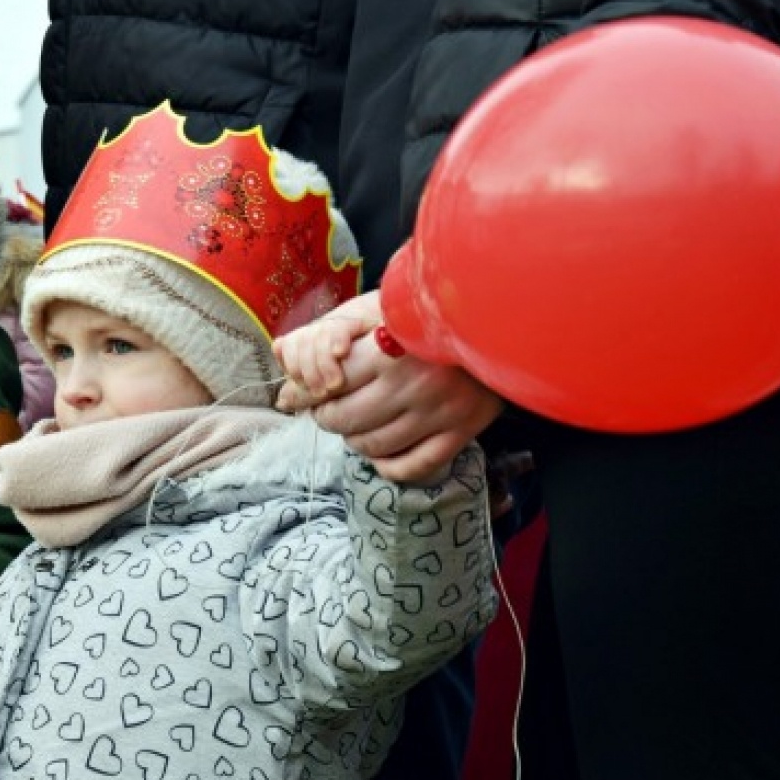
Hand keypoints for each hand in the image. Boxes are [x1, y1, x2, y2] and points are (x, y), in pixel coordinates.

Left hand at [281, 291, 504, 483]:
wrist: (499, 323)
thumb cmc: (427, 315)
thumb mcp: (381, 311)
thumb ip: (334, 336)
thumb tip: (279, 363)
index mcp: (392, 346)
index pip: (329, 383)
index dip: (306, 393)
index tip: (296, 396)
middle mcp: (416, 383)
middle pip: (345, 420)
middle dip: (328, 417)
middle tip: (329, 409)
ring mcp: (441, 412)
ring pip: (373, 446)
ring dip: (355, 439)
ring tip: (358, 422)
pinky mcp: (462, 432)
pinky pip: (411, 468)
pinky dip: (388, 466)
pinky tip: (384, 451)